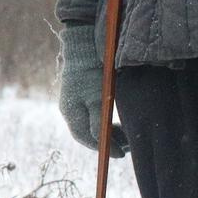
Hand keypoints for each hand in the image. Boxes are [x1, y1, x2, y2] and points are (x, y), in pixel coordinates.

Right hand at [56, 22, 123, 155]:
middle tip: (128, 145)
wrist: (84, 43)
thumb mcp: (98, 99)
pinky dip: (105, 120)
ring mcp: (74, 99)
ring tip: (125, 133)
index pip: (86, 138)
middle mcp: (70, 108)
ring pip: (91, 124)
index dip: (104, 148)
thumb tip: (104, 143)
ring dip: (107, 131)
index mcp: (71, 112)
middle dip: (107, 141)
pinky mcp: (81, 91)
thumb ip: (99, 122)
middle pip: (88, 133)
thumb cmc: (92, 72)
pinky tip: (115, 118)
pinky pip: (93, 113)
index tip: (121, 154)